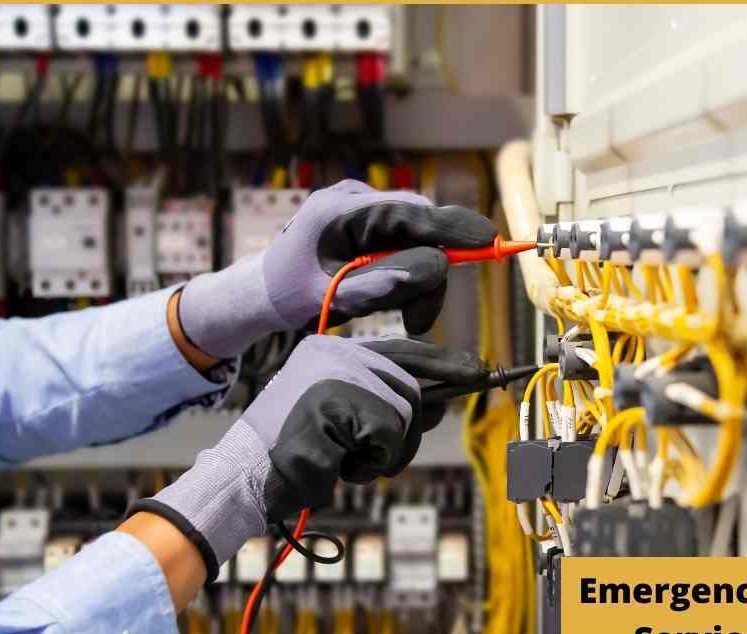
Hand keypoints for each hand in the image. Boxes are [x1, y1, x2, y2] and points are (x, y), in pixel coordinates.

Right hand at [128, 334, 485, 580]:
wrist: (244, 478)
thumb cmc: (295, 455)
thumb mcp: (346, 423)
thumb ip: (389, 407)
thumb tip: (444, 404)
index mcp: (332, 350)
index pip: (403, 349)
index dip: (445, 362)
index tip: (478, 371)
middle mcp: (336, 351)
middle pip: (412, 387)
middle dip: (406, 432)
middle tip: (374, 458)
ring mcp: (336, 373)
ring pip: (405, 413)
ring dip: (387, 453)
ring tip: (346, 461)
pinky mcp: (336, 400)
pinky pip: (388, 435)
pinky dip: (373, 461)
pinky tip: (338, 464)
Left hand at [177, 180, 496, 357]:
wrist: (259, 291)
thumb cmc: (287, 295)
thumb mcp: (332, 297)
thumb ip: (380, 283)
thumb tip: (435, 268)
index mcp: (339, 209)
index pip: (408, 211)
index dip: (451, 227)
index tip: (487, 240)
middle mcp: (353, 199)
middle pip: (419, 225)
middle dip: (431, 270)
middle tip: (421, 319)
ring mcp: (360, 208)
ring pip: (416, 236)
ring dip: (421, 278)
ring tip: (411, 320)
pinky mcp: (366, 222)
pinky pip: (404, 241)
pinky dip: (410, 271)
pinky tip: (398, 299)